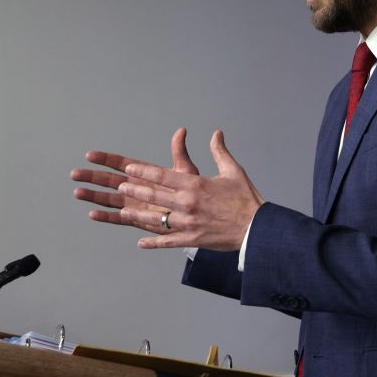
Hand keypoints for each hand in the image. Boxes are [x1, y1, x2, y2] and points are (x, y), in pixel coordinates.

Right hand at [72, 126, 198, 228]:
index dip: (106, 160)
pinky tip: (92, 214)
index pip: (121, 164)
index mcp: (144, 174)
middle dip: (92, 177)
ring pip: (110, 199)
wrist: (198, 214)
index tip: (90, 155)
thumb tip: (181, 131)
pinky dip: (106, 217)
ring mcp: (135, 204)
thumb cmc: (192, 192)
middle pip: (109, 181)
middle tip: (75, 173)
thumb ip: (179, 152)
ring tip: (78, 192)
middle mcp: (136, 188)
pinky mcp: (139, 219)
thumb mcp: (185, 171)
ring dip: (94, 196)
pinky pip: (119, 218)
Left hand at [117, 129, 263, 250]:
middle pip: (154, 196)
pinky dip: (153, 242)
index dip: (143, 172)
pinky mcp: (192, 238)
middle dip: (135, 191)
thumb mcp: (233, 171)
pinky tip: (141, 242)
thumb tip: (216, 134)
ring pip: (157, 218)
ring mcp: (189, 222)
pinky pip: (168, 241)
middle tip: (120, 187)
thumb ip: (220, 152)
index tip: (129, 169)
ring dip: (138, 215)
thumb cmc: (246, 198)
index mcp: (196, 185)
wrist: (256, 227)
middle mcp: (188, 203)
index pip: (162, 176)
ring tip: (124, 211)